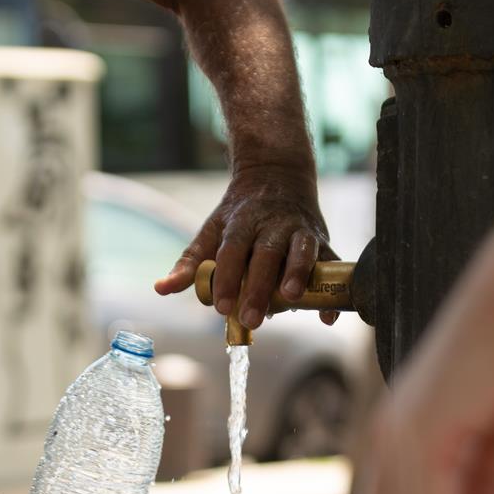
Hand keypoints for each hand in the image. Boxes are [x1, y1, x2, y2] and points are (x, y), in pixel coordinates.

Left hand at [154, 162, 334, 329]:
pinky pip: (331, 264)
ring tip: (291, 299)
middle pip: (266, 254)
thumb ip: (190, 264)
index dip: (226, 278)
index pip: (232, 250)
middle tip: (251, 318)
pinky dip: (331, 291)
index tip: (221, 307)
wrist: (276, 175)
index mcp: (242, 222)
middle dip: (259, 286)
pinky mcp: (322, 240)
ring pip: (302, 250)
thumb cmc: (239, 214)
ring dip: (299, 274)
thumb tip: (161, 289)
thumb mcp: (212, 231)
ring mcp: (300, 230)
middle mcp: (273, 224)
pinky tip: (327, 317)